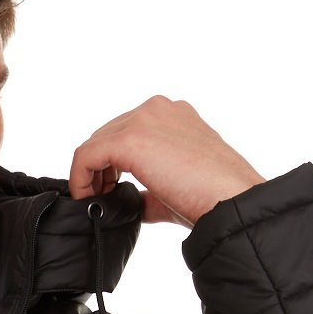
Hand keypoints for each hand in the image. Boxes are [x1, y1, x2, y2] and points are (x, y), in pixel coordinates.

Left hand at [66, 98, 264, 226]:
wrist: (231, 200)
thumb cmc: (215, 197)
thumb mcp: (178, 186)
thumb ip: (150, 189)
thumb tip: (132, 203)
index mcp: (173, 115)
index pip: (128, 131)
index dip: (111, 162)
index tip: (111, 189)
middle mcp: (159, 109)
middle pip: (109, 134)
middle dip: (100, 167)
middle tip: (101, 197)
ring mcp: (145, 119)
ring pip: (97, 142)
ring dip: (90, 172)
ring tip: (96, 198)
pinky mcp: (131, 139)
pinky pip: (87, 155)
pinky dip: (81, 177)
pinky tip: (88, 198)